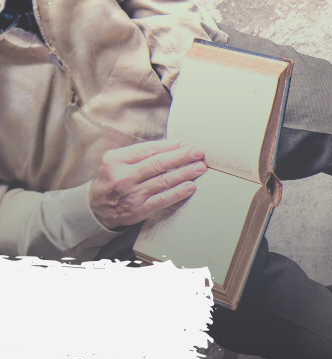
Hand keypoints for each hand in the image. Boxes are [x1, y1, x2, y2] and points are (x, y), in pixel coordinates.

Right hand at [89, 140, 206, 229]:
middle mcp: (123, 176)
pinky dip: (178, 192)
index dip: (170, 146)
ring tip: (200, 167)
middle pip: (157, 164)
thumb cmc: (113, 180)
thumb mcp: (116, 162)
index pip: (148, 150)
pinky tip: (190, 186)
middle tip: (198, 152)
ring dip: (185, 173)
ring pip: (163, 181)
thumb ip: (139, 154)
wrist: (98, 209)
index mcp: (116, 160)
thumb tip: (172, 147)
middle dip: (181, 156)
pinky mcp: (139, 209)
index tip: (186, 143)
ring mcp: (132, 194)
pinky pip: (163, 199)